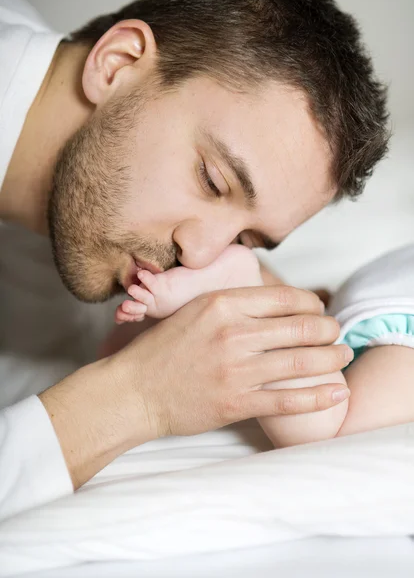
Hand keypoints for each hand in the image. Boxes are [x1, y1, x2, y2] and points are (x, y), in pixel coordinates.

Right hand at [110, 285, 351, 438]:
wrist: (133, 390)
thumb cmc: (161, 350)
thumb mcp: (193, 311)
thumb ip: (231, 306)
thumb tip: (271, 303)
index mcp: (222, 304)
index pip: (284, 297)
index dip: (312, 303)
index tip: (320, 309)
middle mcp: (233, 333)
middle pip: (301, 327)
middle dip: (329, 329)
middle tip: (338, 333)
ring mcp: (236, 369)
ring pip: (301, 361)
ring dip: (332, 359)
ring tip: (344, 356)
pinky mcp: (236, 402)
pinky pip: (287, 399)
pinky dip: (318, 396)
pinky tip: (338, 393)